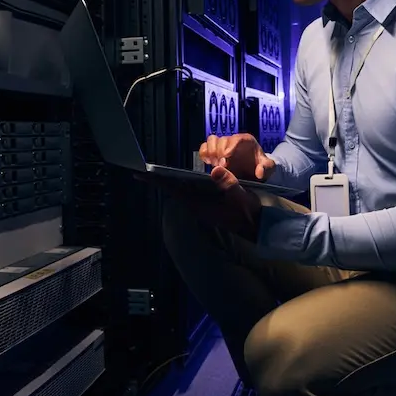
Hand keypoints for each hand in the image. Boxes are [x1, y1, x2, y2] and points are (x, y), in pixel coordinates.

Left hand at [137, 165, 262, 239]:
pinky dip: (183, 185)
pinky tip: (179, 179)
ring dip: (170, 183)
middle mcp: (197, 206)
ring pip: (181, 192)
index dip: (158, 182)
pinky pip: (189, 194)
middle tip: (144, 170)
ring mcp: (201, 207)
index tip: (141, 175)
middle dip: (161, 180)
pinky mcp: (206, 206)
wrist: (254, 226)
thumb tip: (215, 170)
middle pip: (174, 190)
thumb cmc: (247, 213)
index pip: (174, 190)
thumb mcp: (241, 197)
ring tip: (156, 174)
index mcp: (201, 205)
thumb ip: (229, 183)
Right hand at [199, 133, 275, 181]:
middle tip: (221, 166)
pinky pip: (205, 148)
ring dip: (210, 152)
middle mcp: (233, 141)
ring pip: (211, 140)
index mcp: (247, 141)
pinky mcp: (215, 153)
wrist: (255, 172)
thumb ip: (266, 168)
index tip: (226, 157)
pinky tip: (209, 163)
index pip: (237, 138)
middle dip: (219, 152)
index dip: (230, 146)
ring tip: (215, 164)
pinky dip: (204, 154)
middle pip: (221, 139)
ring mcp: (223, 146)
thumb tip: (259, 172)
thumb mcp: (269, 168)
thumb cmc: (262, 167)